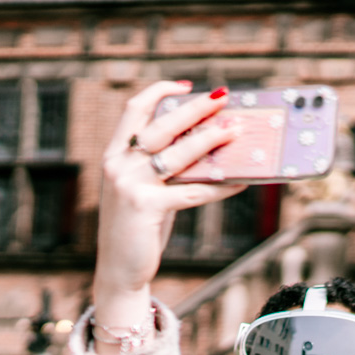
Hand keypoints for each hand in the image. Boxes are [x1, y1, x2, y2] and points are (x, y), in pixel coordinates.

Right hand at [94, 80, 244, 331]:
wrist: (119, 269)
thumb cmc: (137, 228)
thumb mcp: (144, 190)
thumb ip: (163, 169)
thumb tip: (206, 147)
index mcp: (114, 154)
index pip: (134, 109)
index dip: (160, 91)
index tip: (186, 85)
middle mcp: (118, 164)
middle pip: (162, 125)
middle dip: (195, 108)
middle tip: (223, 98)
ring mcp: (129, 185)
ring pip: (178, 154)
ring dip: (211, 140)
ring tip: (236, 131)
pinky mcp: (145, 207)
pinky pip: (192, 191)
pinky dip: (219, 185)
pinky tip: (240, 180)